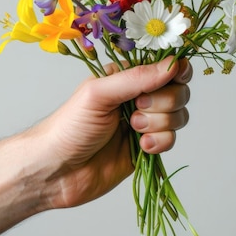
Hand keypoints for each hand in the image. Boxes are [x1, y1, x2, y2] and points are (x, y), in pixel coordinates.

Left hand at [35, 57, 191, 208]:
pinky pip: (171, 140)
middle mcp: (139, 97)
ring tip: (133, 129)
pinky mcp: (147, 147)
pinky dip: (160, 143)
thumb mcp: (99, 94)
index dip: (174, 72)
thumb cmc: (69, 127)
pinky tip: (141, 147)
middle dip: (164, 102)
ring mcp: (145, 123)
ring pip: (178, 116)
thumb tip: (172, 64)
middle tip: (136, 110)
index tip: (172, 79)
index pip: (165, 65)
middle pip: (178, 91)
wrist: (57, 172)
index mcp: (126, 77)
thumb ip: (136, 78)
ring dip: (160, 123)